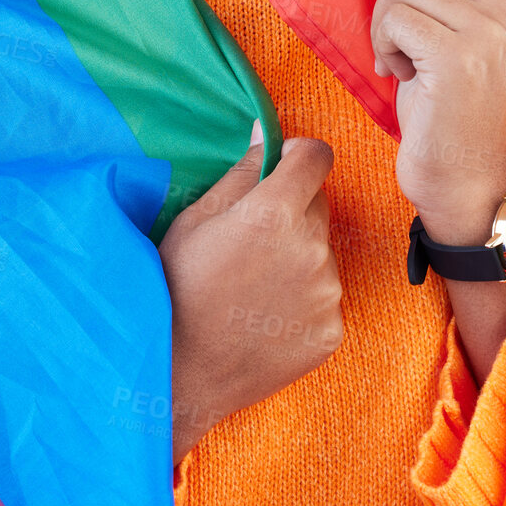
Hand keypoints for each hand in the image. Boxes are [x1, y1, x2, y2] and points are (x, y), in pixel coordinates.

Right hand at [158, 127, 340, 466]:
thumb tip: (268, 131)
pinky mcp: (331, 332)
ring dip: (298, 257)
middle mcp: (312, 248)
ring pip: (322, 253)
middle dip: (292, 211)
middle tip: (249, 242)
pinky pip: (324, 298)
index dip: (297, 157)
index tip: (279, 171)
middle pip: (318, 205)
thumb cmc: (173, 287)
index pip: (317, 155)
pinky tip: (263, 316)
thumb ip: (242, 170)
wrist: (177, 373)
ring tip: (251, 286)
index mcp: (276, 211)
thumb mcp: (194, 217)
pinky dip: (302, 301)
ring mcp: (326, 294)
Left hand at [372, 0, 505, 235]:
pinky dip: (382, 45)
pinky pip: (392, 17)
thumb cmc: (448, 95)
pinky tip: (400, 73)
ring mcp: (490, 29)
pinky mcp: (459, 57)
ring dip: (383, 20)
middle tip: (401, 24)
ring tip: (405, 56)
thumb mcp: (464, 24)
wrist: (463, 173)